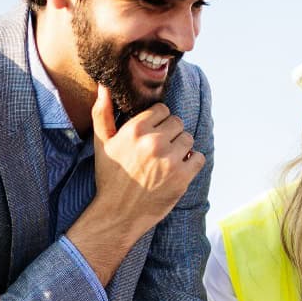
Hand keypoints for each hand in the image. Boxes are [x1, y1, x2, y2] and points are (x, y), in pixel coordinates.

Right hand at [89, 84, 203, 236]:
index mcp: (135, 129)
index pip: (162, 109)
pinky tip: (178, 170)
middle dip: (170, 134)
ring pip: (189, 138)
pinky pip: (199, 158)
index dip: (158, 122)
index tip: (150, 135)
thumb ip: (103, 113)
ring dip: (181, 148)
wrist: (118, 214)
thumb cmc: (109, 177)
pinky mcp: (182, 177)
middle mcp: (153, 141)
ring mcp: (170, 160)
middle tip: (158, 151)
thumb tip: (104, 86)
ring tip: (167, 161)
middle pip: (177, 122)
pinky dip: (192, 163)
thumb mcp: (101, 143)